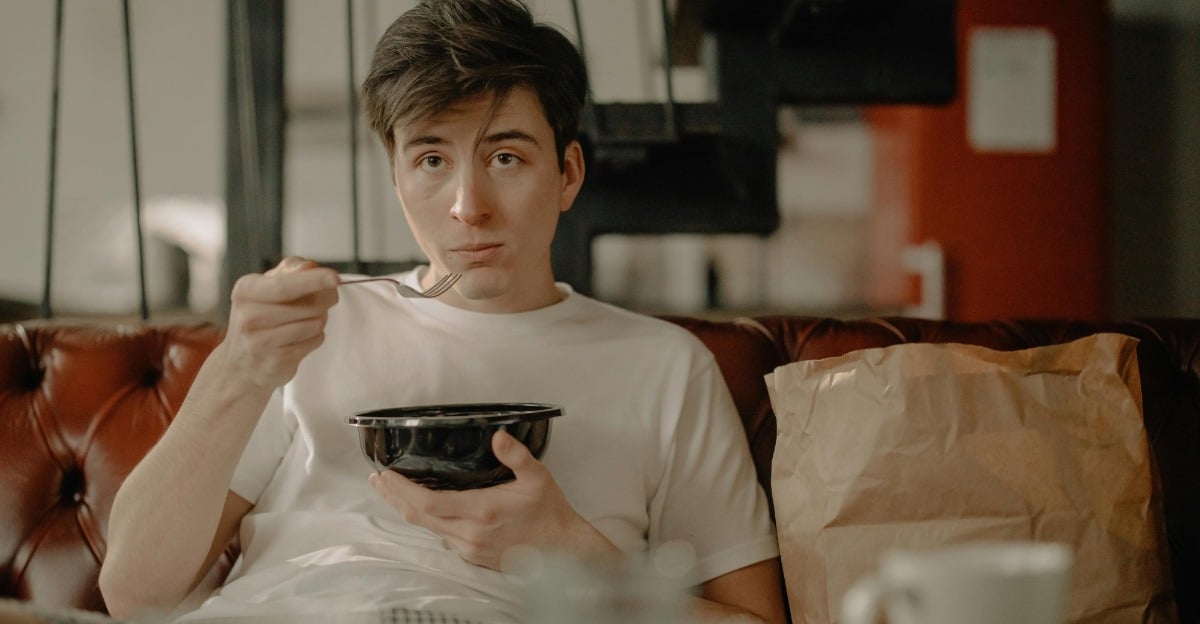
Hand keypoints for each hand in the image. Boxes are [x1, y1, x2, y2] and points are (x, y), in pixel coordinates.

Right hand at [222, 256, 338, 390]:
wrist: (241, 362)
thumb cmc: (260, 315)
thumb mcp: (267, 286)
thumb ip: (290, 271)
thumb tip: (309, 266)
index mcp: (246, 290)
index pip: (284, 286)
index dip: (313, 281)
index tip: (335, 278)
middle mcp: (249, 316)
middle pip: (310, 305)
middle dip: (324, 300)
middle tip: (320, 300)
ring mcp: (261, 342)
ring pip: (316, 323)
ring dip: (319, 320)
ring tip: (302, 321)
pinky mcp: (278, 362)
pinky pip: (316, 341)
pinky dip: (315, 337)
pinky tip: (298, 338)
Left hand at [369, 430, 617, 568]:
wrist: (562, 551)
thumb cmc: (549, 511)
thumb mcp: (537, 477)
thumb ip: (516, 454)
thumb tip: (497, 434)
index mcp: (480, 511)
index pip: (427, 502)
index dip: (401, 489)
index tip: (385, 473)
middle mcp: (468, 533)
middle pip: (417, 516)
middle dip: (393, 496)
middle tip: (378, 478)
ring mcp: (468, 548)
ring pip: (427, 528)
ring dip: (406, 508)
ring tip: (392, 490)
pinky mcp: (473, 556)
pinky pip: (442, 536)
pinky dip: (427, 520)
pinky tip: (424, 509)